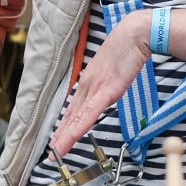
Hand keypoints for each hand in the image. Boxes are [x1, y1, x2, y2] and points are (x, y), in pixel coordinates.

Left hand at [48, 10, 150, 159]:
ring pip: (76, 117)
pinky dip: (79, 126)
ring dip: (66, 135)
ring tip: (57, 150)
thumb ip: (106, 83)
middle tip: (52, 151)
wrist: (133, 35)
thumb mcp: (112, 70)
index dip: (65, 125)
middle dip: (61, 135)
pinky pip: (89, 113)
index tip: (58, 138)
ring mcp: (94, 89)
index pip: (74, 109)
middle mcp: (87, 86)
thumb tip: (106, 91)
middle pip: (71, 116)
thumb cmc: (125, 50)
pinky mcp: (105, 90)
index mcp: (88, 83)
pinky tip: (72, 137)